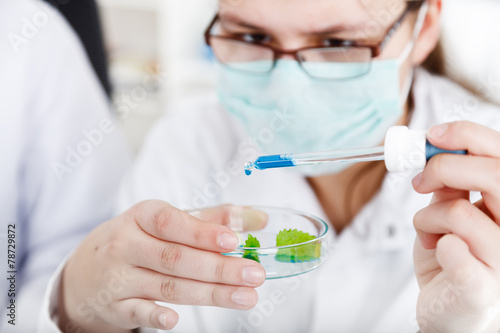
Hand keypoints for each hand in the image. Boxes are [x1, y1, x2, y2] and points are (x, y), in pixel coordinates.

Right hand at [58, 201, 266, 332]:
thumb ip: (212, 218)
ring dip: (210, 294)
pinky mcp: (115, 306)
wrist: (83, 271)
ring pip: (168, 286)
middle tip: (255, 275)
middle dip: (219, 268)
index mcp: (141, 216)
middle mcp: (126, 245)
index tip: (234, 241)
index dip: (203, 232)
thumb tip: (259, 218)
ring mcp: (119, 277)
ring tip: (246, 296)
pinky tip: (176, 321)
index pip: (172, 222)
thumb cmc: (137, 239)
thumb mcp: (165, 221)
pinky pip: (136, 312)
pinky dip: (155, 317)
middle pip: (176, 258)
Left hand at [412, 121, 499, 332]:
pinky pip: (457, 252)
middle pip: (494, 175)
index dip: (468, 135)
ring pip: (460, 213)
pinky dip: (435, 242)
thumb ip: (449, 185)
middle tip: (420, 182)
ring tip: (425, 231)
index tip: (434, 134)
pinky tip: (435, 249)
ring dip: (427, 217)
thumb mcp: (449, 213)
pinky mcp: (481, 289)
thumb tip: (434, 150)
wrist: (451, 311)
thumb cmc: (453, 259)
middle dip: (444, 168)